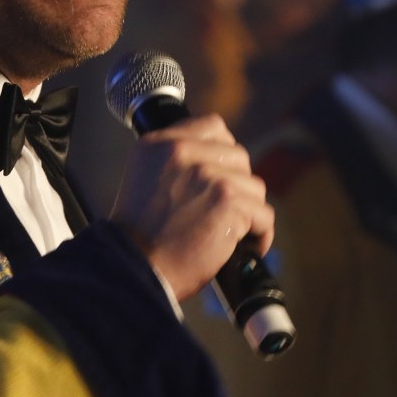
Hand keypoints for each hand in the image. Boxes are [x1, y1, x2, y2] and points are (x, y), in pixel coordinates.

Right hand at [108, 113, 273, 299]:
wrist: (134, 269)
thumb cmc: (138, 238)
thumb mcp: (144, 180)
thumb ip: (175, 164)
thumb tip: (215, 163)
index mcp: (159, 143)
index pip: (212, 127)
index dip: (223, 152)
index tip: (221, 174)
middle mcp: (182, 151)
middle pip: (238, 156)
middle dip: (237, 184)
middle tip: (224, 210)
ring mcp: (208, 175)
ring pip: (253, 187)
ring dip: (247, 212)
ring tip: (231, 234)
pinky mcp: (228, 201)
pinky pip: (263, 215)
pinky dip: (259, 235)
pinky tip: (245, 248)